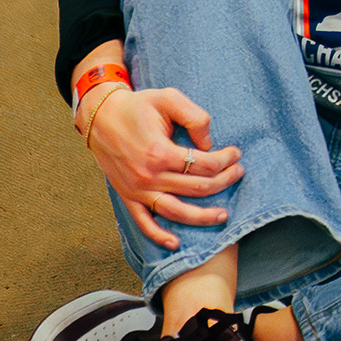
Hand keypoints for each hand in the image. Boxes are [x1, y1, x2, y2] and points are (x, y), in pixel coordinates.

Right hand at [82, 83, 242, 252]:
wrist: (101, 117)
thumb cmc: (138, 106)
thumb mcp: (169, 98)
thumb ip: (194, 117)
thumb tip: (209, 142)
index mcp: (160, 152)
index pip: (204, 164)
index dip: (226, 160)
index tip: (236, 153)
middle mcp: (149, 176)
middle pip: (197, 188)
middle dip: (224, 181)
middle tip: (239, 172)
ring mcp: (137, 190)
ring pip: (176, 212)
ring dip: (202, 217)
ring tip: (223, 216)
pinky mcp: (127, 197)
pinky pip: (144, 222)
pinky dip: (159, 235)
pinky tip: (175, 243)